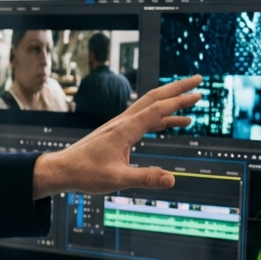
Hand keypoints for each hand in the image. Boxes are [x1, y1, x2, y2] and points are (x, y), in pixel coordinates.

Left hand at [32, 75, 201, 198]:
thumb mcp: (118, 179)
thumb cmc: (85, 173)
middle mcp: (123, 122)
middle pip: (154, 98)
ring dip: (171, 102)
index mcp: (125, 129)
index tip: (198, 93)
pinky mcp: (117, 133)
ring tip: (193, 102)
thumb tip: (172, 180)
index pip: (157, 109)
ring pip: (149, 107)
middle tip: (198, 80)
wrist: (62, 170)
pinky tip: (171, 124)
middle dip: (177, 88)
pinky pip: (144, 120)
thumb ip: (146, 178)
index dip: (179, 101)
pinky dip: (160, 119)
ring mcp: (119, 126)